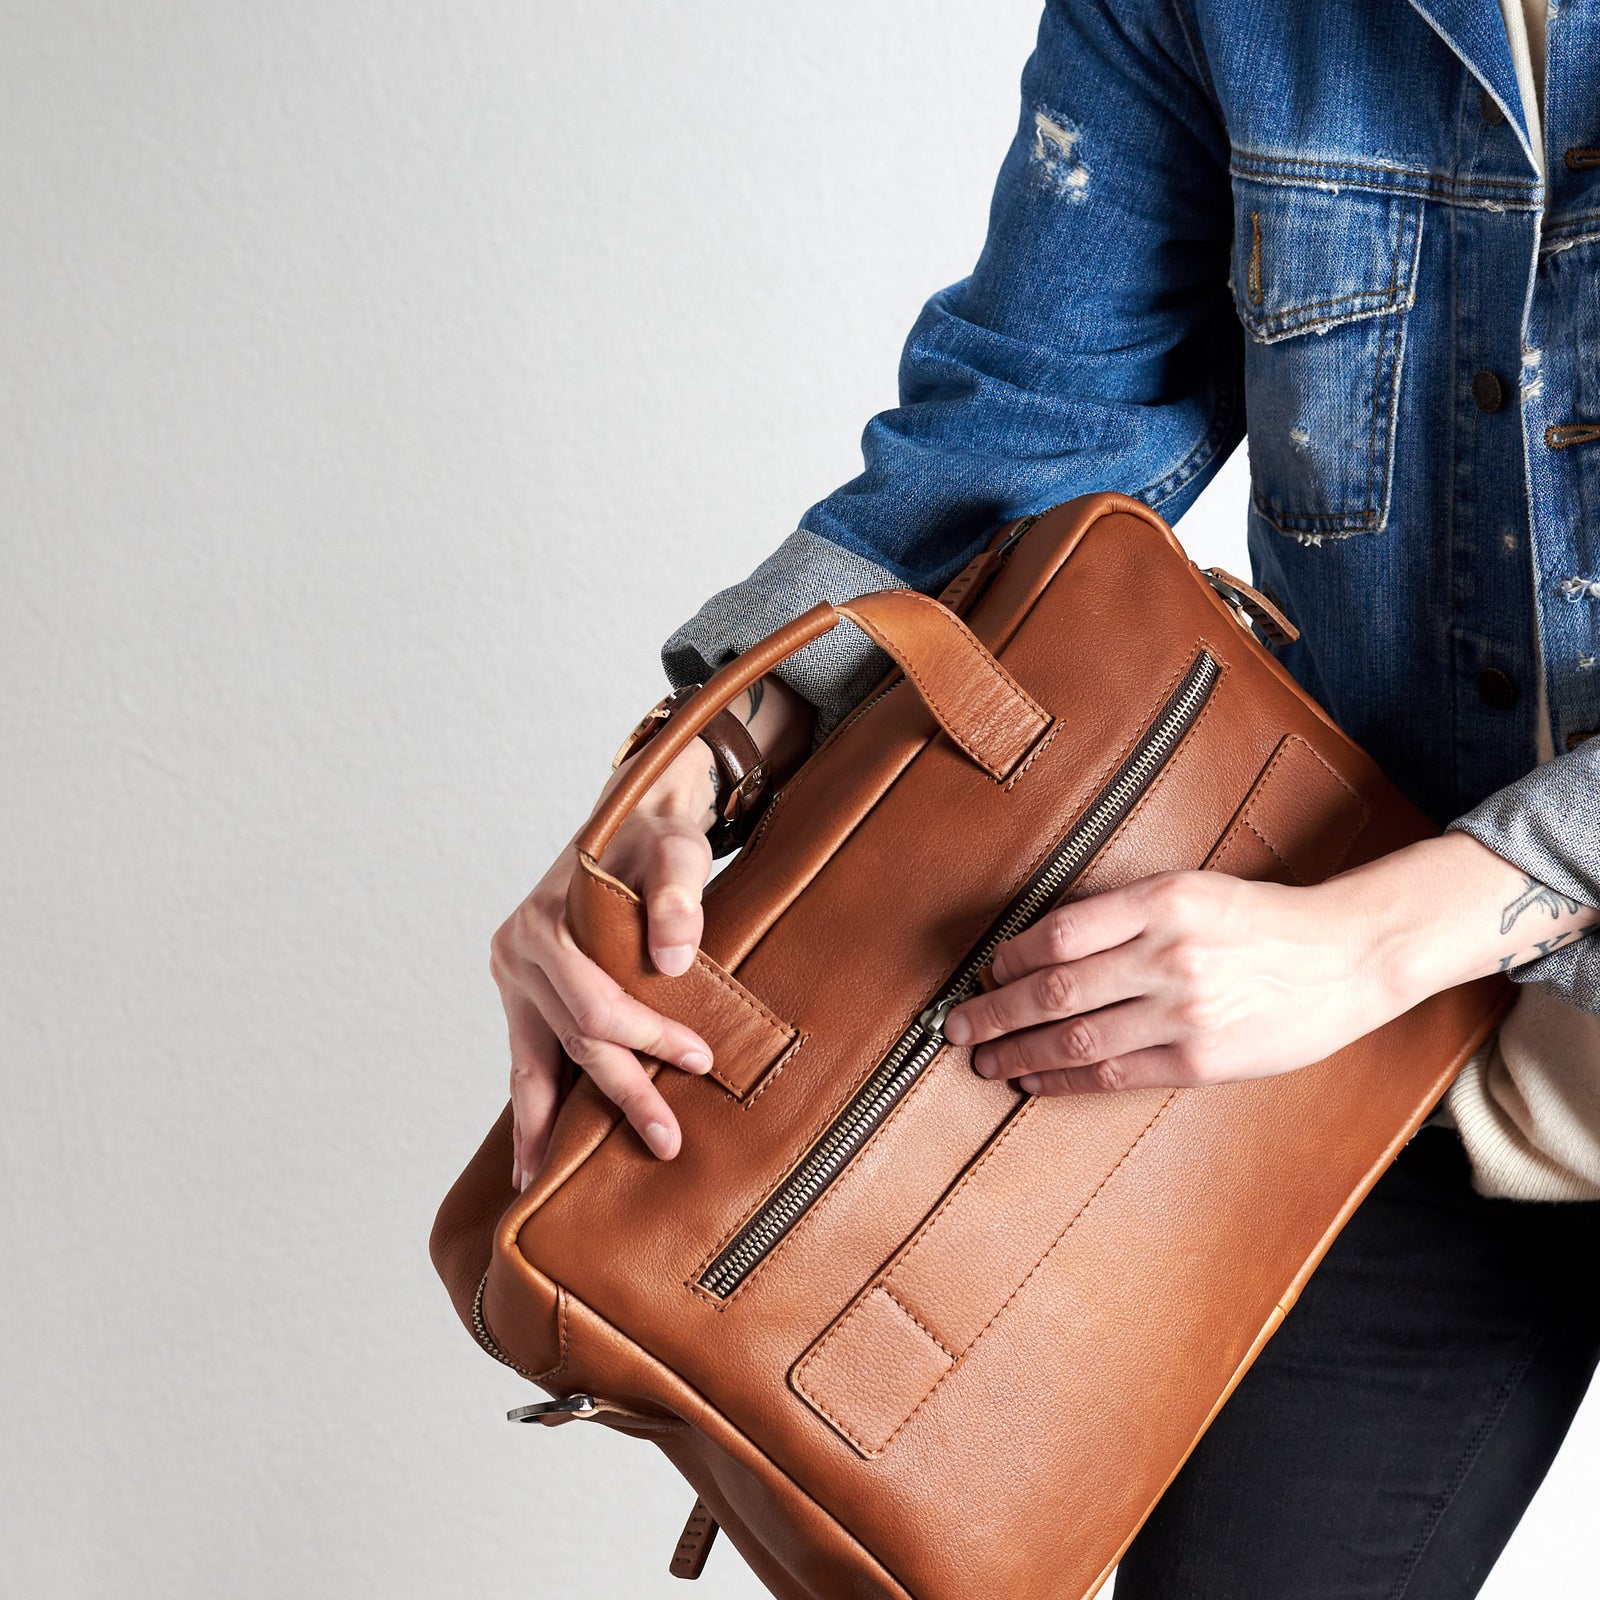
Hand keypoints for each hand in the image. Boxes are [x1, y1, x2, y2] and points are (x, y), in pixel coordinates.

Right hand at [490, 734, 721, 1189]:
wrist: (632, 819)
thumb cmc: (657, 835)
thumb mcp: (678, 848)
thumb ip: (677, 893)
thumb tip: (672, 958)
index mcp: (544, 923)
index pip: (595, 1003)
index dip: (648, 1036)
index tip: (699, 1060)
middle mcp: (517, 952)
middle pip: (570, 1040)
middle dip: (619, 1093)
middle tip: (665, 1142)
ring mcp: (514, 976)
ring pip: (530, 1063)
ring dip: (546, 1125)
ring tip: (545, 1184)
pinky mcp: (524, 992)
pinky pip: (527, 1056)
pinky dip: (532, 1103)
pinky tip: (531, 1154)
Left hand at [939, 834, 1599, 1095]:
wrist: (1346, 956)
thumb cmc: (1261, 921)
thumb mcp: (1191, 890)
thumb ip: (1123, 913)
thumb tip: (1042, 947)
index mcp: (1160, 902)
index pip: (1059, 933)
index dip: (1011, 958)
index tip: (986, 972)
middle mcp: (1168, 954)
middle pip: (1055, 989)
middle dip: (995, 1012)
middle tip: (957, 1027)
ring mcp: (1184, 1011)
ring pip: (1077, 1037)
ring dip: (1019, 1052)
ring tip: (984, 1060)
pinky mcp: (1201, 1059)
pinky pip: (1115, 1074)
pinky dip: (1065, 1080)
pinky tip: (1034, 1081)